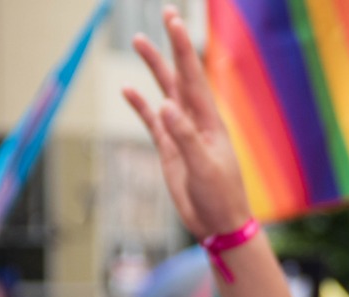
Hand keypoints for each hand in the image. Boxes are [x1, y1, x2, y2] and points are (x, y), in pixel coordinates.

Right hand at [123, 7, 251, 239]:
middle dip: (171, 46)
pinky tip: (128, 89)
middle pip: (180, 76)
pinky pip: (152, 121)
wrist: (219, 224)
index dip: (182, 47)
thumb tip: (165, 105)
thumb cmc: (220, 197)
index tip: (173, 20)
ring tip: (138, 42)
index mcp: (209, 121)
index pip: (193, 77)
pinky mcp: (170, 149)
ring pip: (164, 92)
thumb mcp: (204, 167)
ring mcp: (181, 133)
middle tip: (165, 13)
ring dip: (153, 68)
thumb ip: (185, 136)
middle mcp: (196, 121)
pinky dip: (141, 105)